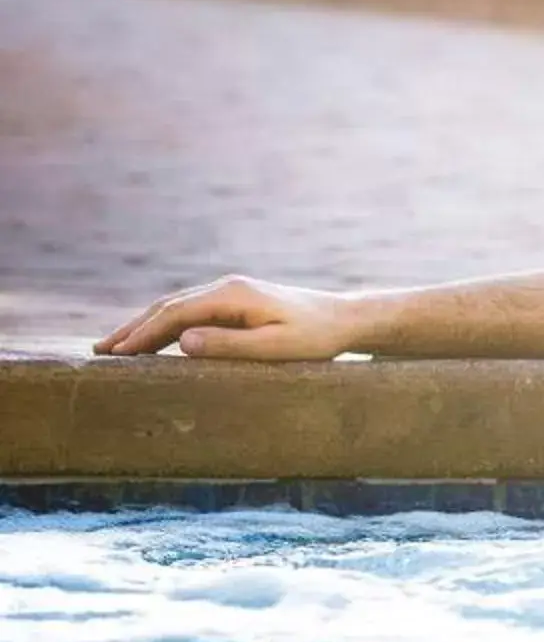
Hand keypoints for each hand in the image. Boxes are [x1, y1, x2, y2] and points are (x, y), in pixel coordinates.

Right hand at [94, 276, 365, 360]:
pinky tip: (151, 341)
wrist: (345, 319)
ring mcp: (231, 292)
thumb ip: (228, 345)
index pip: (175, 314)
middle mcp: (227, 287)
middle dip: (132, 329)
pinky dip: (165, 325)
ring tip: (114, 348)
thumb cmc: (315, 338)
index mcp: (233, 295)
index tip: (115, 355)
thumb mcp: (275, 348)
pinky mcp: (236, 301)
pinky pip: (191, 311)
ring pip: (176, 307)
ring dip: (144, 326)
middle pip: (168, 306)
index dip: (142, 334)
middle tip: (99, 352)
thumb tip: (182, 341)